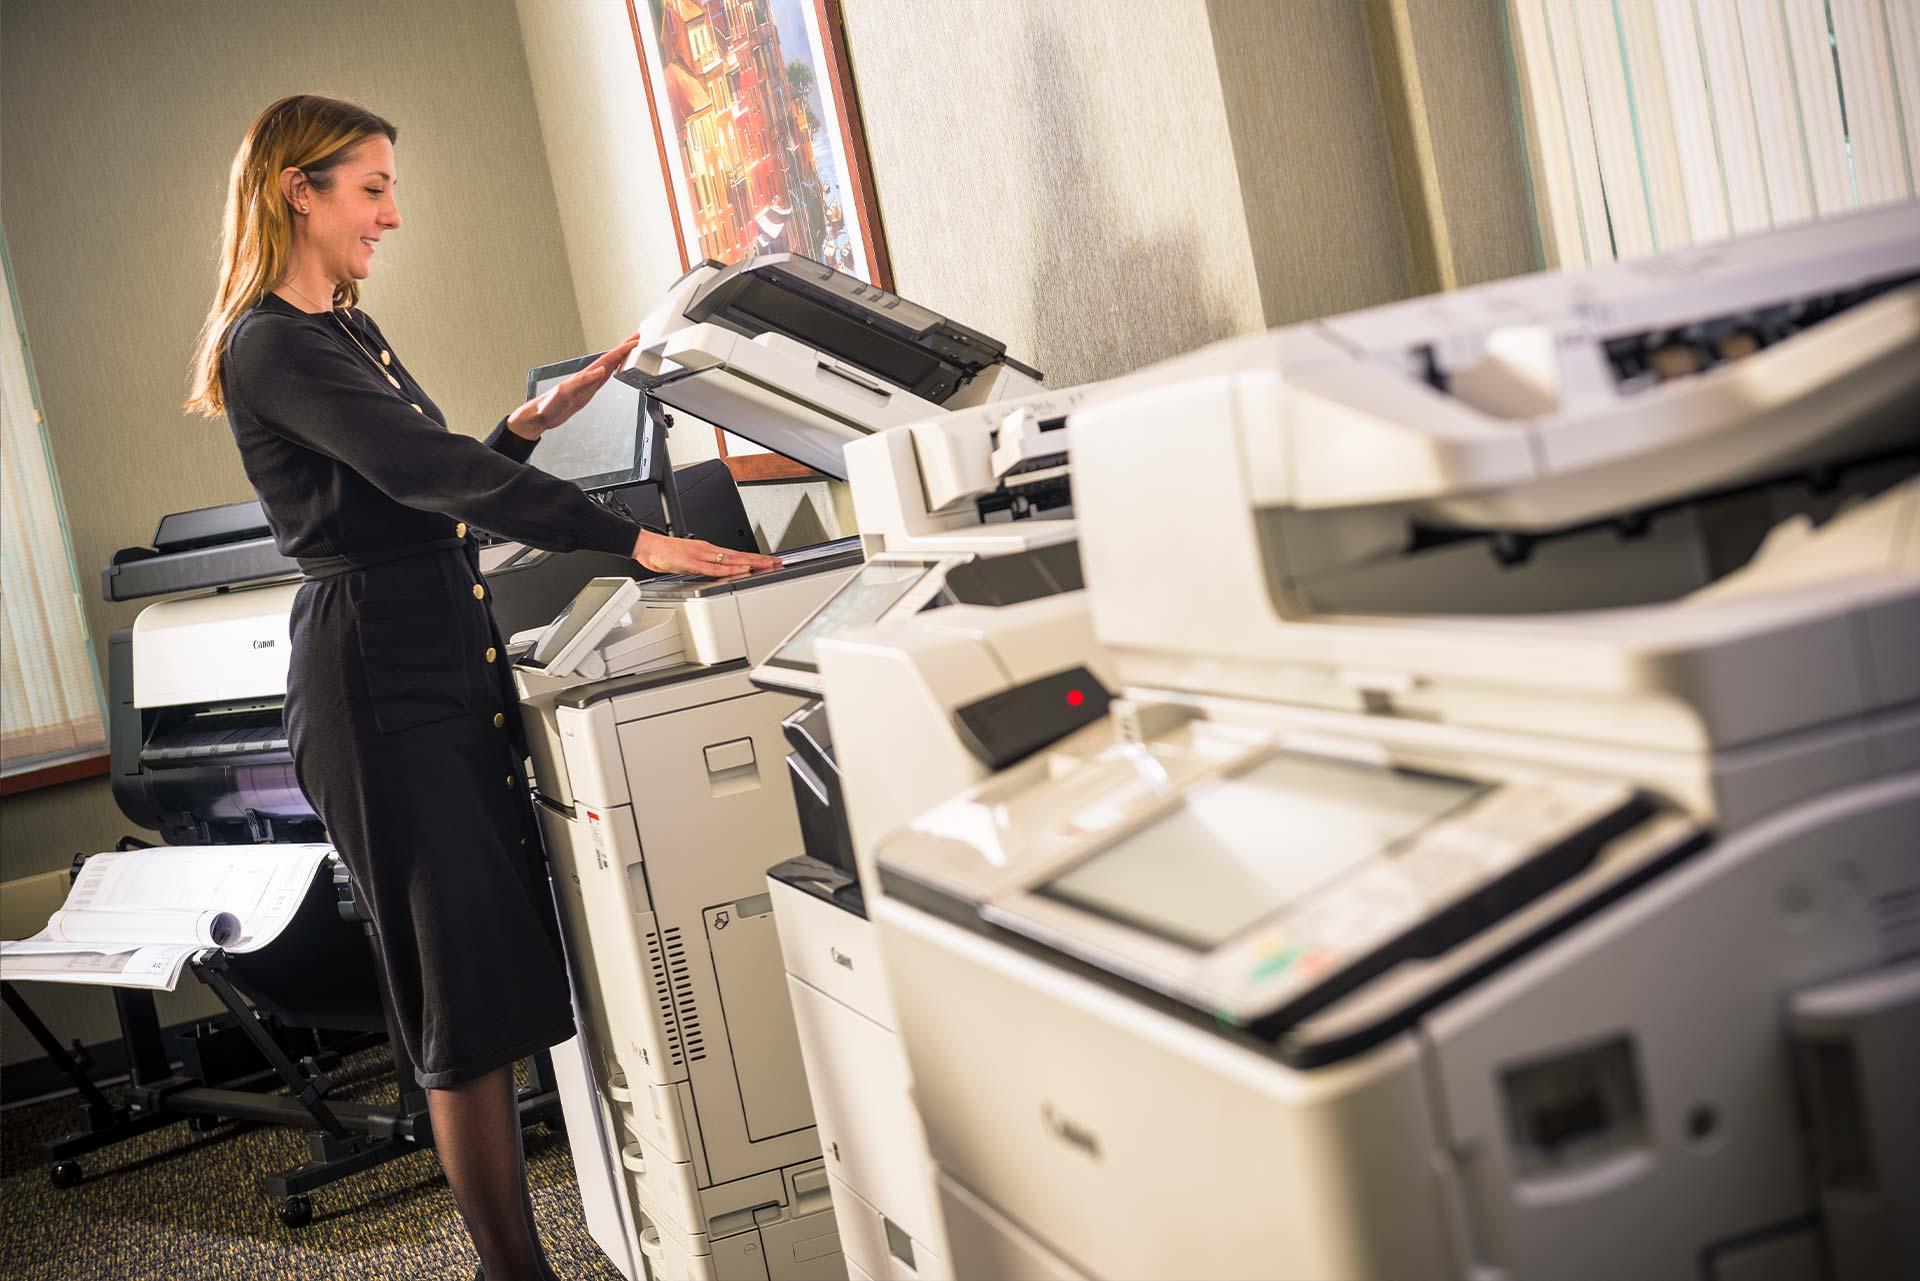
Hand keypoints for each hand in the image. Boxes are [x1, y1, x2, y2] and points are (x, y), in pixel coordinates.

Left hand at [506, 330, 642, 440]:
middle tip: (636, 338)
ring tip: (630, 350)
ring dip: (620, 357)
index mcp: (583, 375)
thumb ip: (584, 381)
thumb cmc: (549, 404)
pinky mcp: (586, 392)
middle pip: (609, 359)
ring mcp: (587, 384)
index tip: (633, 342)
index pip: (606, 359)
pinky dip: (613, 371)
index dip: (620, 350)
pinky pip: (604, 378)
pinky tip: (615, 370)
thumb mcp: (566, 392)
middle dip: (623, 348)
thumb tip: (601, 370)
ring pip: (608, 366)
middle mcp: (587, 377)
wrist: (540, 416)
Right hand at [633, 531, 781, 578]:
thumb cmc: (665, 554)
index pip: (736, 554)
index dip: (754, 557)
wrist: (647, 546)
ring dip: (750, 563)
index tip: (768, 560)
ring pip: (731, 560)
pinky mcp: (693, 563)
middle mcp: (708, 550)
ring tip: (766, 565)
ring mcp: (702, 556)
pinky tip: (741, 569)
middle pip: (739, 555)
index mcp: (708, 550)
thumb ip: (703, 565)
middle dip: (759, 559)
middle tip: (777, 561)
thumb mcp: (689, 560)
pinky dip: (730, 568)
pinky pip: (715, 567)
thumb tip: (715, 572)